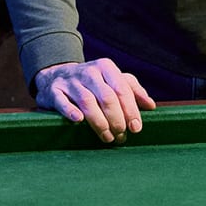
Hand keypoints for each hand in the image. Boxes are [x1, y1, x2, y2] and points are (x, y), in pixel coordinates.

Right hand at [34, 59, 155, 142]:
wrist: (57, 75)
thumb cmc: (93, 81)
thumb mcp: (113, 79)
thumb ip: (132, 90)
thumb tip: (151, 106)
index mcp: (106, 67)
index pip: (121, 88)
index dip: (130, 109)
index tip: (136, 128)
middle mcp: (89, 72)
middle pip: (106, 97)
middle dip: (116, 119)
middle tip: (121, 136)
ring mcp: (71, 81)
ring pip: (87, 102)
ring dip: (99, 122)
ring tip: (107, 137)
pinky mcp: (54, 91)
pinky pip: (62, 102)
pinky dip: (70, 111)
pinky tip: (79, 121)